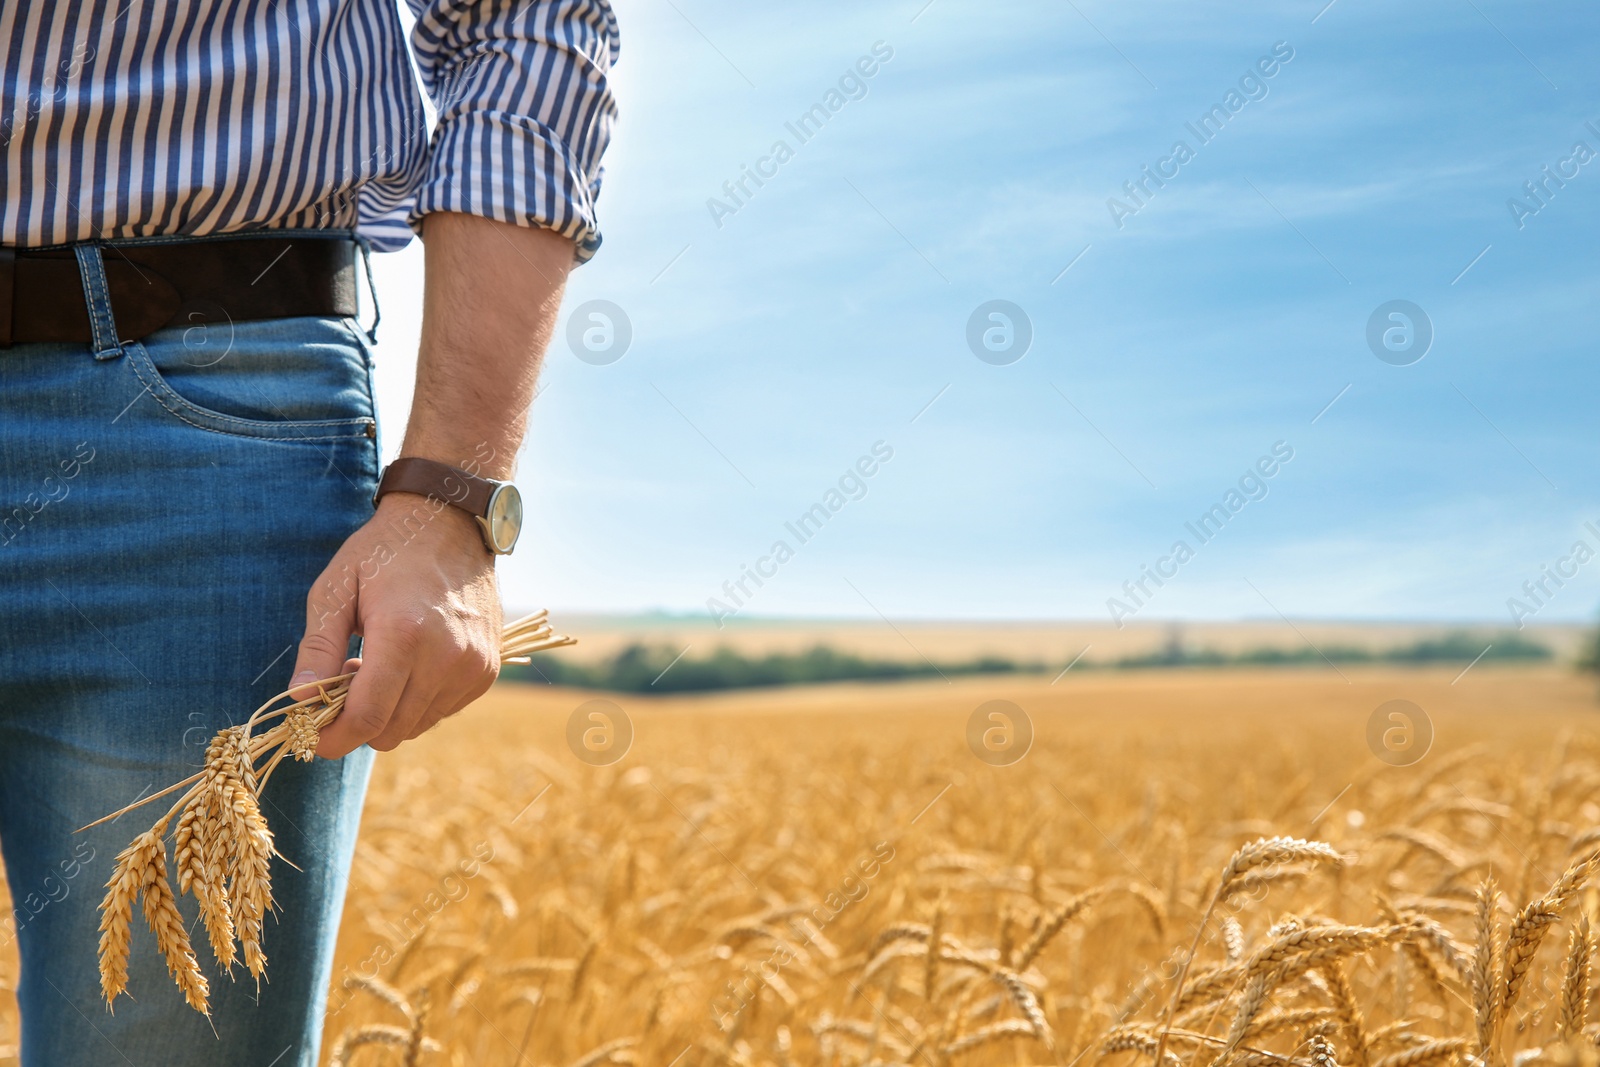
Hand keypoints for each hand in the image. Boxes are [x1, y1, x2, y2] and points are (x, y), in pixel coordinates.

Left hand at [289, 491, 502, 757]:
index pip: (367, 718)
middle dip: (358, 723)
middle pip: (391, 731)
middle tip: (343, 686)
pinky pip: (442, 711)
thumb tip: (299, 700)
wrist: (452, 522)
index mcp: (404, 634)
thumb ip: (317, 647)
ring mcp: (474, 666)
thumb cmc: (386, 551)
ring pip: (417, 726)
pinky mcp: (488, 671)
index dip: (333, 739)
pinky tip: (408, 666)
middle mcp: (447, 657)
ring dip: (389, 712)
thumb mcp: (336, 588)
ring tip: (378, 668)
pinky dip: (417, 702)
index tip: (311, 737)